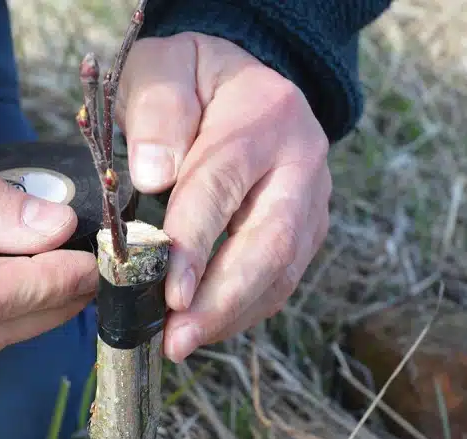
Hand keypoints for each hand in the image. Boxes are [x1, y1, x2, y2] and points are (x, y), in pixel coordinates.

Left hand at [117, 32, 331, 362]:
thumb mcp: (164, 67)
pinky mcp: (307, 227)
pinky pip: (282, 279)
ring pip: (283, 271)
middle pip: (272, 242)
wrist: (245, 80)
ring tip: (183, 343)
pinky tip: (207, 325)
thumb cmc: (194, 77)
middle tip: (178, 341)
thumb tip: (154, 175)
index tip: (169, 291)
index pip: (223, 185)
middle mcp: (302, 161)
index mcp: (265, 114)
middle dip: (223, 300)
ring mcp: (312, 199)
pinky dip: (244, 309)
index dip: (195, 243)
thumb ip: (157, 109)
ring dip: (232, 315)